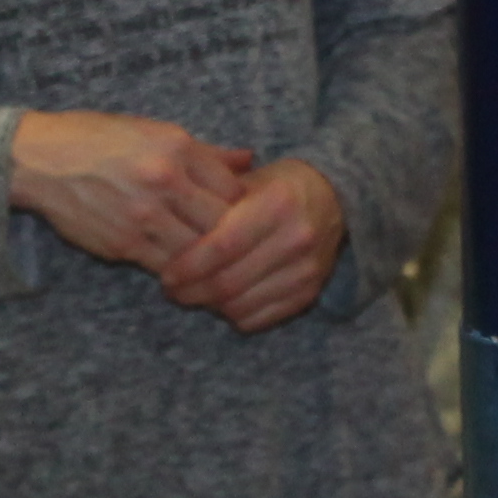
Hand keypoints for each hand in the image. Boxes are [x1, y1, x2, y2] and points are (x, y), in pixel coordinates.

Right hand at [12, 110, 251, 272]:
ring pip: (199, 251)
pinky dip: (179, 270)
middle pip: (223, 224)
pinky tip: (182, 267)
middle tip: (236, 248)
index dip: (244, 208)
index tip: (242, 216)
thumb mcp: (154, 131)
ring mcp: (144, 214)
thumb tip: (250, 160)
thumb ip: (205, 152)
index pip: (235, 189)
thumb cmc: (99, 140)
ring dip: (208, 261)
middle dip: (233, 239)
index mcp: (177, 147)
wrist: (40, 160)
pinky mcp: (124, 243)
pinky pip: (168, 267)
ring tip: (212, 263)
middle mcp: (164, 179)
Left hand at [159, 157, 347, 332]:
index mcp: (276, 203)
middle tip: (172, 290)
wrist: (331, 199)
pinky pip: (260, 318)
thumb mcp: (244, 180)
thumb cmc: (275, 187)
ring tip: (194, 294)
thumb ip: (208, 203)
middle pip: (230, 281)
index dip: (189, 265)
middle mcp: (295, 238)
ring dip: (211, 306)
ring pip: (243, 305)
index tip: (167, 274)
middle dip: (193, 291)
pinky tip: (222, 302)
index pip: (222, 246)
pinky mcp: (309, 292)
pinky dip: (235, 315)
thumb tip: (166, 232)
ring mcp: (306, 270)